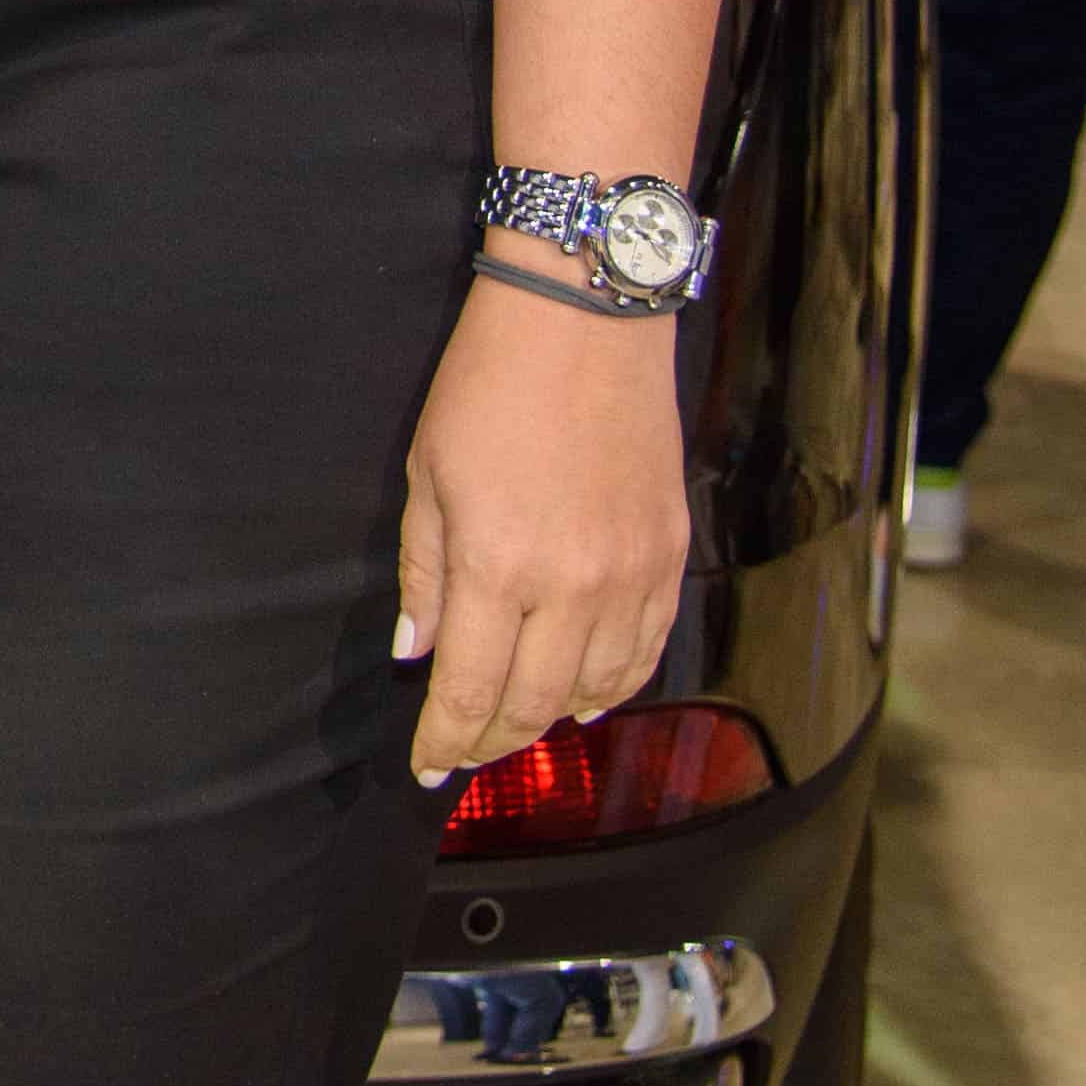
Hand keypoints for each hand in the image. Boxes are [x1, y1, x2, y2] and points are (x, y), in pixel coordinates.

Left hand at [396, 266, 691, 783]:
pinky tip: (587, 694)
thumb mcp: (427, 473)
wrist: (586, 321)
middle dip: (491, 741)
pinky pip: (645, 652)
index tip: (426, 765)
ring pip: (597, 691)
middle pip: (534, 705)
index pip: (469, 688)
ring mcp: (630, 575)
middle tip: (463, 752)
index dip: (445, 738)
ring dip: (552, 720)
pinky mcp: (668, 556)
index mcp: (496, 564)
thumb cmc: (489, 383)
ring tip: (515, 724)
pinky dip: (614, 686)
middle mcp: (571, 585)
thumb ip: (423, 572)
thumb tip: (417, 650)